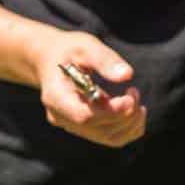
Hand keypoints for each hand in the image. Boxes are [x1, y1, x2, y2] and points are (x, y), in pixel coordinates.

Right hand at [33, 30, 145, 146]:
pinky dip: (129, 127)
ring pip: (109, 138)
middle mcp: (62, 117)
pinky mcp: (84, 129)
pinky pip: (112, 137)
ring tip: (134, 96)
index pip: (83, 116)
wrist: (51, 60)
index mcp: (55, 97)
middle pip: (99, 129)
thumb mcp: (84, 46)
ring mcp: (72, 126)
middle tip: (133, 91)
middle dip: (125, 114)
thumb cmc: (68, 50)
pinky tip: (133, 107)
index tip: (130, 97)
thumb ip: (104, 60)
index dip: (111, 111)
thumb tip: (127, 75)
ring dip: (131, 121)